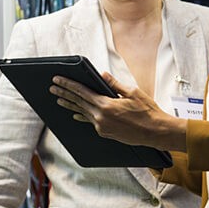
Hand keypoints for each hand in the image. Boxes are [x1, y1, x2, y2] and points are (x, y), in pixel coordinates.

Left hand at [50, 71, 186, 151]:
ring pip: (82, 113)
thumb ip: (114, 84)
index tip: (57, 80)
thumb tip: (102, 74)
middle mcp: (101, 117)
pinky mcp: (105, 133)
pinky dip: (82, 115)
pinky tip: (75, 114)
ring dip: (70, 105)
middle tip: (52, 88)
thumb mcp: (132, 92)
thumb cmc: (147, 111)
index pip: (82, 92)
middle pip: (78, 103)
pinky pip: (90, 121)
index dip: (68, 85)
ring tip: (58, 99)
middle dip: (64, 94)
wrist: (155, 132)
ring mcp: (102, 127)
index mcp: (106, 105)